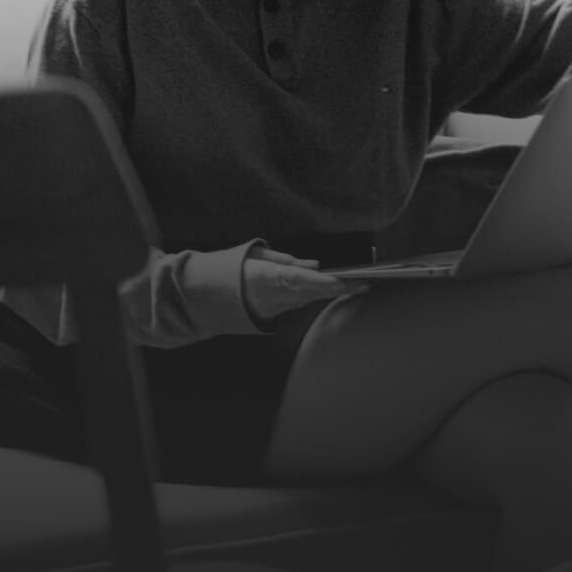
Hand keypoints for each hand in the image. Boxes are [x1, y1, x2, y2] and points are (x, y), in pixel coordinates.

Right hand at [240, 246, 367, 324]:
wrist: (206, 297)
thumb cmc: (230, 270)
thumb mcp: (254, 255)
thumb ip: (285, 260)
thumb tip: (313, 264)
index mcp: (266, 276)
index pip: (302, 279)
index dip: (325, 281)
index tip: (345, 280)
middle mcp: (273, 295)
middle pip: (313, 293)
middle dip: (339, 289)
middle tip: (365, 284)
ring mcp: (274, 308)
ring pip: (309, 300)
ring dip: (331, 293)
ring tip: (356, 286)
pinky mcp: (274, 315)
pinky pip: (299, 304)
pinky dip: (314, 296)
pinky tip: (329, 291)